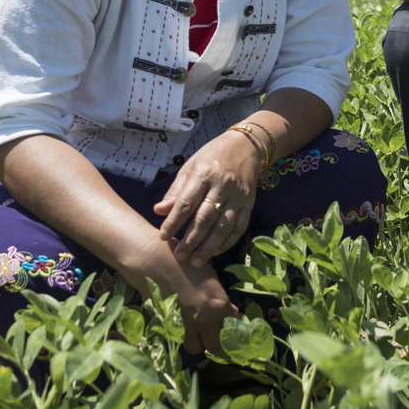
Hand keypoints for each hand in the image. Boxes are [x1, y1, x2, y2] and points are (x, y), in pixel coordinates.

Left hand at [154, 131, 260, 267]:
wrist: (245, 147)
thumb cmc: (212, 157)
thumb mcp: (190, 167)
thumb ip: (176, 191)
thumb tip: (159, 211)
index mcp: (204, 175)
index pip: (186, 203)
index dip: (174, 222)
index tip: (163, 236)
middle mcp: (222, 186)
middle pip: (205, 218)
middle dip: (191, 240)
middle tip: (178, 256)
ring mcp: (238, 196)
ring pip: (223, 227)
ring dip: (209, 247)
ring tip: (196, 261)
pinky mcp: (249, 204)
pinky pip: (239, 227)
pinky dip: (228, 242)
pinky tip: (216, 252)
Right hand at [173, 262, 237, 353]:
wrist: (156, 262)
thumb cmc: (186, 265)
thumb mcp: (211, 279)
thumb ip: (221, 300)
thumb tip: (231, 313)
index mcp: (219, 306)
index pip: (231, 330)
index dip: (228, 331)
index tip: (224, 329)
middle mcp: (204, 320)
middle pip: (215, 346)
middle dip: (213, 340)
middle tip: (209, 332)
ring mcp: (185, 327)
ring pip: (195, 348)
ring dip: (195, 341)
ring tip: (192, 329)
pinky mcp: (167, 328)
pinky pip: (177, 340)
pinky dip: (179, 335)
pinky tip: (176, 321)